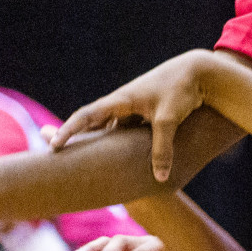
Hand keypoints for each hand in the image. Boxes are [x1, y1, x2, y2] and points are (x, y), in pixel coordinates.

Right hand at [50, 50, 215, 182]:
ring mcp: (132, 109)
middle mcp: (122, 104)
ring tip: (78, 162)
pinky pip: (124, 132)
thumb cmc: (181, 91)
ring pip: (108, 130)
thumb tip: (159, 177)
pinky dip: (116, 144)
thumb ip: (162, 149)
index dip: (69, 130)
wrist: (198, 73)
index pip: (87, 116)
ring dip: (95, 143)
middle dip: (74, 138)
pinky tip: (112, 159)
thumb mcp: (169, 119)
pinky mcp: (144, 114)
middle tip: (53, 155)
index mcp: (121, 100)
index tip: (53, 145)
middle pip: (91, 123)